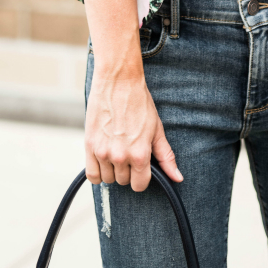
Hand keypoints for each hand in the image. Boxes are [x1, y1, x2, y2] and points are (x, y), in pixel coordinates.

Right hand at [84, 68, 181, 192]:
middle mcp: (121, 157)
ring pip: (108, 179)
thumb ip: (166, 157)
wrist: (119, 82)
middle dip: (128, 171)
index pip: (139, 185)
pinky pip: (92, 175)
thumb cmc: (139, 103)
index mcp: (140, 154)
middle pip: (123, 181)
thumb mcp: (157, 129)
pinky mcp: (89, 146)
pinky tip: (103, 159)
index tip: (141, 167)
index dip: (142, 177)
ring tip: (117, 150)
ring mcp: (103, 152)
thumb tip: (177, 178)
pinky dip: (97, 172)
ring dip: (112, 170)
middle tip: (129, 151)